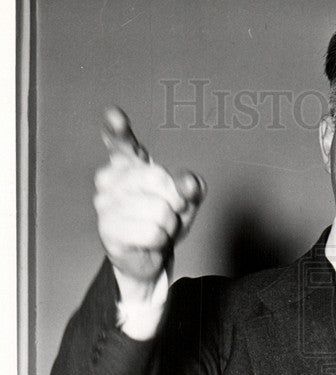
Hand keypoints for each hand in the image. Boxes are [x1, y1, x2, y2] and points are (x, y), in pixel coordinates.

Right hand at [93, 107, 204, 298]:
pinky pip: (152, 232)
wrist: (151, 258)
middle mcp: (110, 179)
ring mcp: (105, 204)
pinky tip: (149, 242)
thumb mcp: (185, 201)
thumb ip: (191, 188)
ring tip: (157, 229)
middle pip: (156, 177)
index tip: (115, 117)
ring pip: (158, 210)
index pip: (121, 142)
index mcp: (127, 164)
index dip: (118, 130)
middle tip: (170, 211)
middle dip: (175, 200)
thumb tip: (189, 183)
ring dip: (168, 225)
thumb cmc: (165, 221)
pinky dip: (161, 240)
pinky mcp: (107, 230)